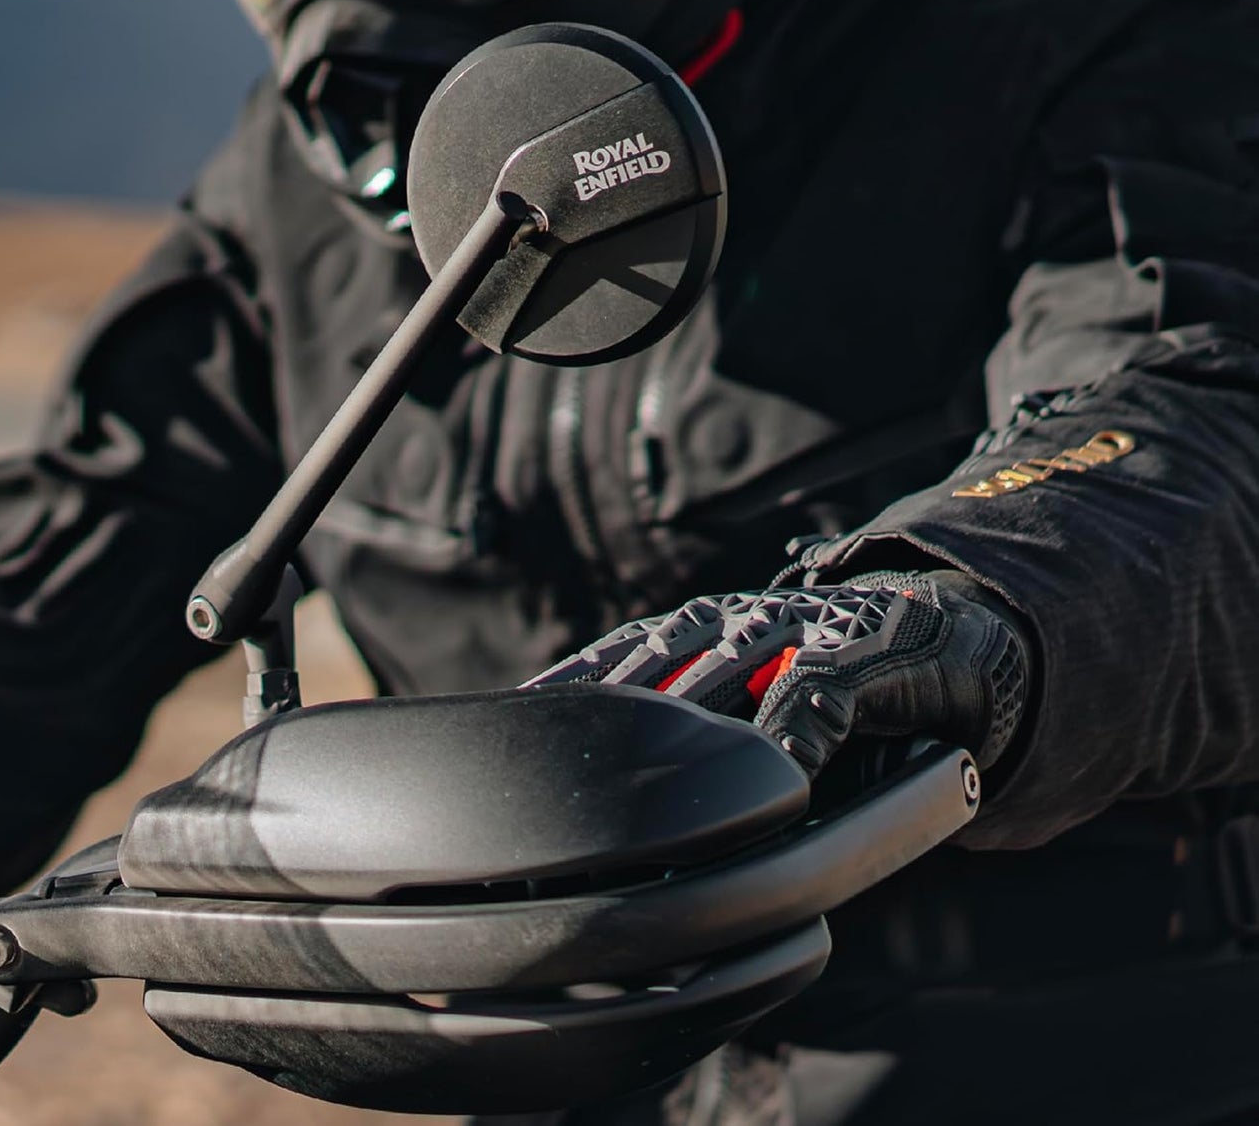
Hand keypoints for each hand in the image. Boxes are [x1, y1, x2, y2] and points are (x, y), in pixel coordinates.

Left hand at [525, 571, 1030, 777]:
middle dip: (605, 731)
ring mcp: (790, 631)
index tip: (508, 741)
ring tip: (635, 796)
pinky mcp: (856, 651)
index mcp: (693, 635)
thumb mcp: (753, 710)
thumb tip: (624, 826)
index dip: (561, 702)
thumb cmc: (831, 688)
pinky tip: (769, 779)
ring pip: (716, 680)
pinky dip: (788, 737)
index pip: (609, 667)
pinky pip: (812, 695)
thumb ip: (699, 751)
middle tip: (561, 792)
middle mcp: (728, 623)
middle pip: (647, 675)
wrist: (941, 636)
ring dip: (678, 735)